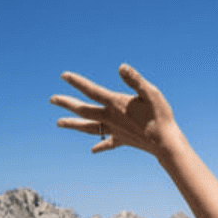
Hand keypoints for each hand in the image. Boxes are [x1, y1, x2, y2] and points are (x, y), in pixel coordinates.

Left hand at [50, 64, 177, 155]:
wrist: (166, 143)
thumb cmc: (161, 116)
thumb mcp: (151, 93)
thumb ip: (135, 80)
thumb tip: (121, 67)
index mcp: (115, 104)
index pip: (91, 90)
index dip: (77, 82)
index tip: (63, 76)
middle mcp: (111, 118)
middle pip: (83, 110)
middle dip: (66, 104)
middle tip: (52, 99)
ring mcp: (115, 130)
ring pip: (88, 127)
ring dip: (72, 124)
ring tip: (58, 123)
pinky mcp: (123, 140)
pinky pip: (108, 143)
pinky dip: (100, 146)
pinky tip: (93, 150)